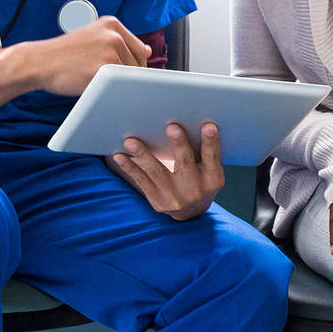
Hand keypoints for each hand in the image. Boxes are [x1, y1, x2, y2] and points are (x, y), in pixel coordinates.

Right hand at [29, 15, 152, 96]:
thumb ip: (120, 42)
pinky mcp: (102, 70)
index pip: (140, 49)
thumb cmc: (64, 54)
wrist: (38, 62)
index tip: (122, 74)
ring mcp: (109, 51)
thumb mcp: (93, 37)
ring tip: (95, 80)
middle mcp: (113, 35)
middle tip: (105, 79)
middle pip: (139, 64)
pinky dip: (110, 90)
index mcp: (112, 24)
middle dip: (127, 76)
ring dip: (117, 84)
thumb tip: (148, 50)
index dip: (134, 66)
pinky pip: (117, 86)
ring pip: (129, 77)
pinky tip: (95, 87)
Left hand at [107, 122, 224, 220]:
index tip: (208, 126)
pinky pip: (141, 181)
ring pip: (157, 172)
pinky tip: (119, 156)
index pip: (212, 157)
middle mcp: (195, 189)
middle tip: (172, 127)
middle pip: (185, 163)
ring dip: (143, 155)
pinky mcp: (157, 201)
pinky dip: (130, 168)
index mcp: (213, 178)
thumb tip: (191, 120)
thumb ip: (204, 151)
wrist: (192, 211)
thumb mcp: (210, 169)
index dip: (211, 142)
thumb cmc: (201, 179)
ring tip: (131, 141)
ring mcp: (175, 197)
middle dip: (179, 144)